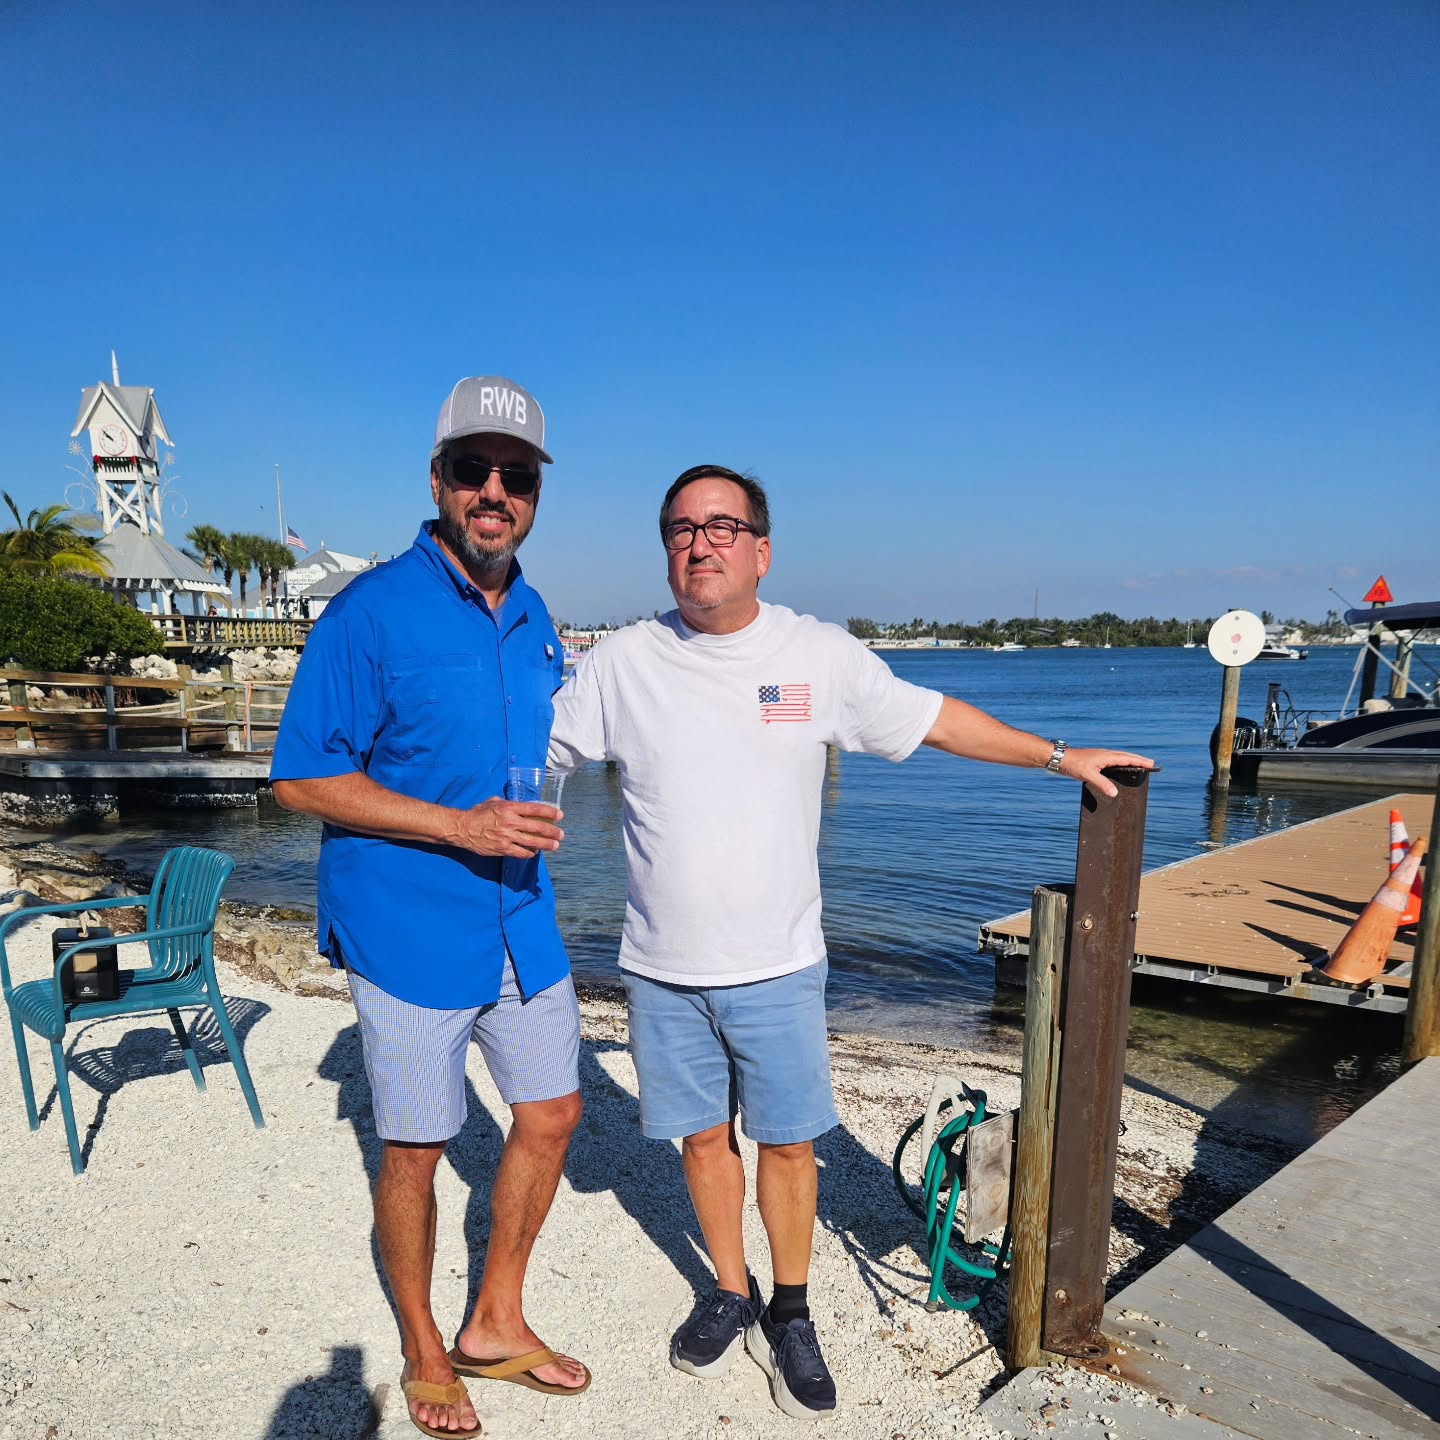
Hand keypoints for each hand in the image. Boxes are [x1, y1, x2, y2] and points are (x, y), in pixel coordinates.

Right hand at [448, 797, 564, 857]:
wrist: (462, 829)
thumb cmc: (478, 813)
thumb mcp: (494, 802)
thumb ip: (509, 804)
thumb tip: (521, 806)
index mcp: (509, 808)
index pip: (534, 809)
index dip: (549, 813)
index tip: (560, 815)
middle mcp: (510, 822)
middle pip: (537, 828)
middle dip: (552, 832)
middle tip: (561, 834)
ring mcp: (507, 837)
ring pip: (532, 842)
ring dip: (546, 845)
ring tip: (555, 846)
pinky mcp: (502, 849)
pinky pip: (521, 853)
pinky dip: (530, 853)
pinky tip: (535, 853)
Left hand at [1056, 749, 1155, 798]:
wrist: (1059, 758)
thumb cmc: (1073, 764)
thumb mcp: (1088, 775)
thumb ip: (1102, 783)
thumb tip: (1115, 793)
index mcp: (1107, 756)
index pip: (1128, 758)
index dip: (1140, 761)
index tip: (1151, 764)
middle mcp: (1105, 755)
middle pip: (1126, 756)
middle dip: (1138, 760)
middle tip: (1150, 764)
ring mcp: (1100, 757)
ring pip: (1119, 758)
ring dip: (1130, 761)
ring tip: (1139, 766)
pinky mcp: (1095, 761)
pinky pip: (1113, 762)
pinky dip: (1120, 764)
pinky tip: (1120, 770)